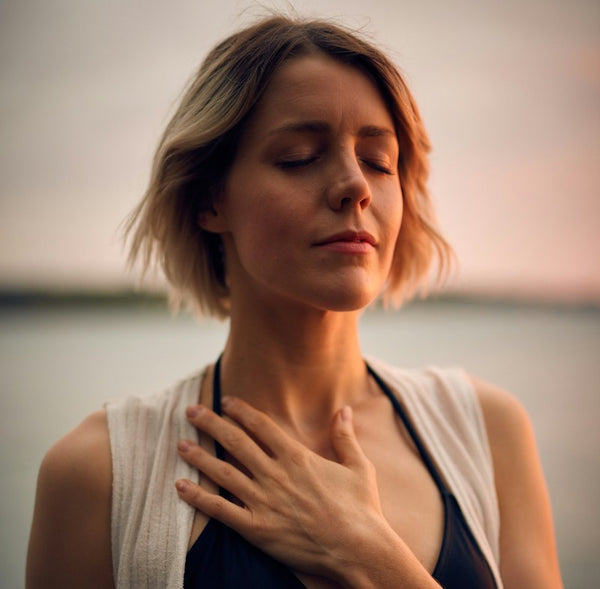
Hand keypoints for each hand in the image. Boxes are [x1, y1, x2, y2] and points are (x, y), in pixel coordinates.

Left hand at [175, 397, 386, 579]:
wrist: (358, 549)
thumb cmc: (361, 508)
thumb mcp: (358, 466)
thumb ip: (345, 436)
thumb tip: (344, 409)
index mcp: (296, 457)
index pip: (261, 425)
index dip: (240, 410)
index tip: (225, 400)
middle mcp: (275, 474)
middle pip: (235, 441)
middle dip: (211, 423)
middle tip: (191, 411)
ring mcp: (264, 501)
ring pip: (223, 472)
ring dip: (199, 456)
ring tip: (180, 444)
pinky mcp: (257, 528)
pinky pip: (221, 510)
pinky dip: (198, 498)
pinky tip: (181, 486)